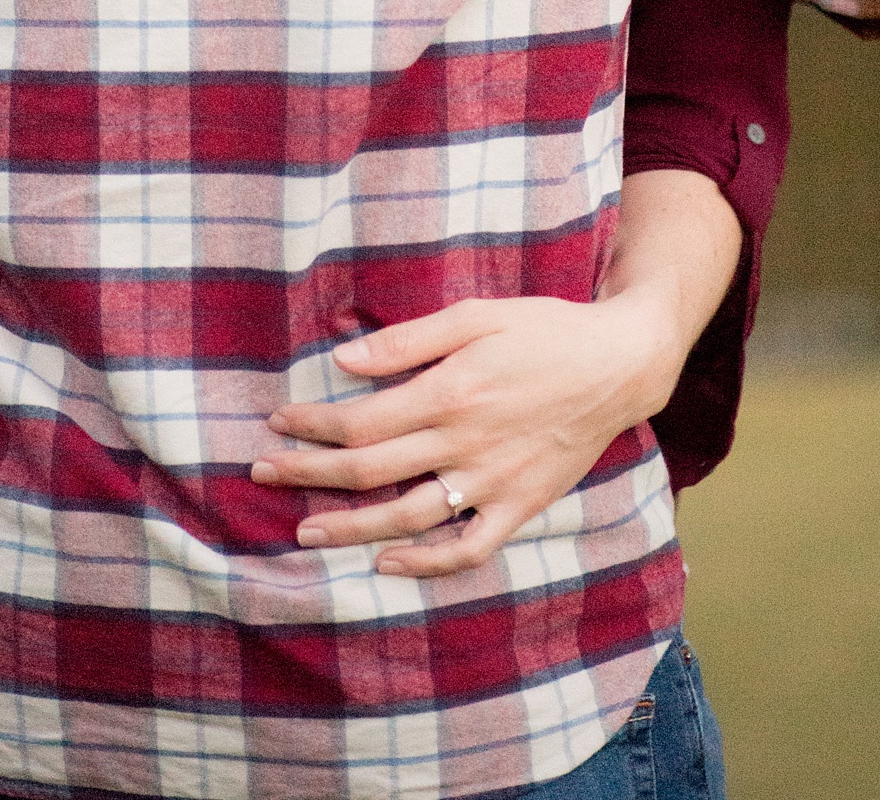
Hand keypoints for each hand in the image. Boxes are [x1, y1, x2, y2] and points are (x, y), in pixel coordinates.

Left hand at [249, 289, 688, 578]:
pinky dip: (425, 564)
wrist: (617, 365)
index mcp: (449, 391)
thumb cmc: (543, 329)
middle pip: (370, 471)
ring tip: (306, 532)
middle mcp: (464, 443)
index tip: (277, 422)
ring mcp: (492, 482)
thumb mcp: (476, 314)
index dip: (311, 426)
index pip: (360, 422)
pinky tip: (387, 562)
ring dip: (349, 528)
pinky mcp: (519, 506)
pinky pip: (466, 549)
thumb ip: (408, 340)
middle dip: (308, 475)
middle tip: (263, 474)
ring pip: (407, 519)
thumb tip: (343, 360)